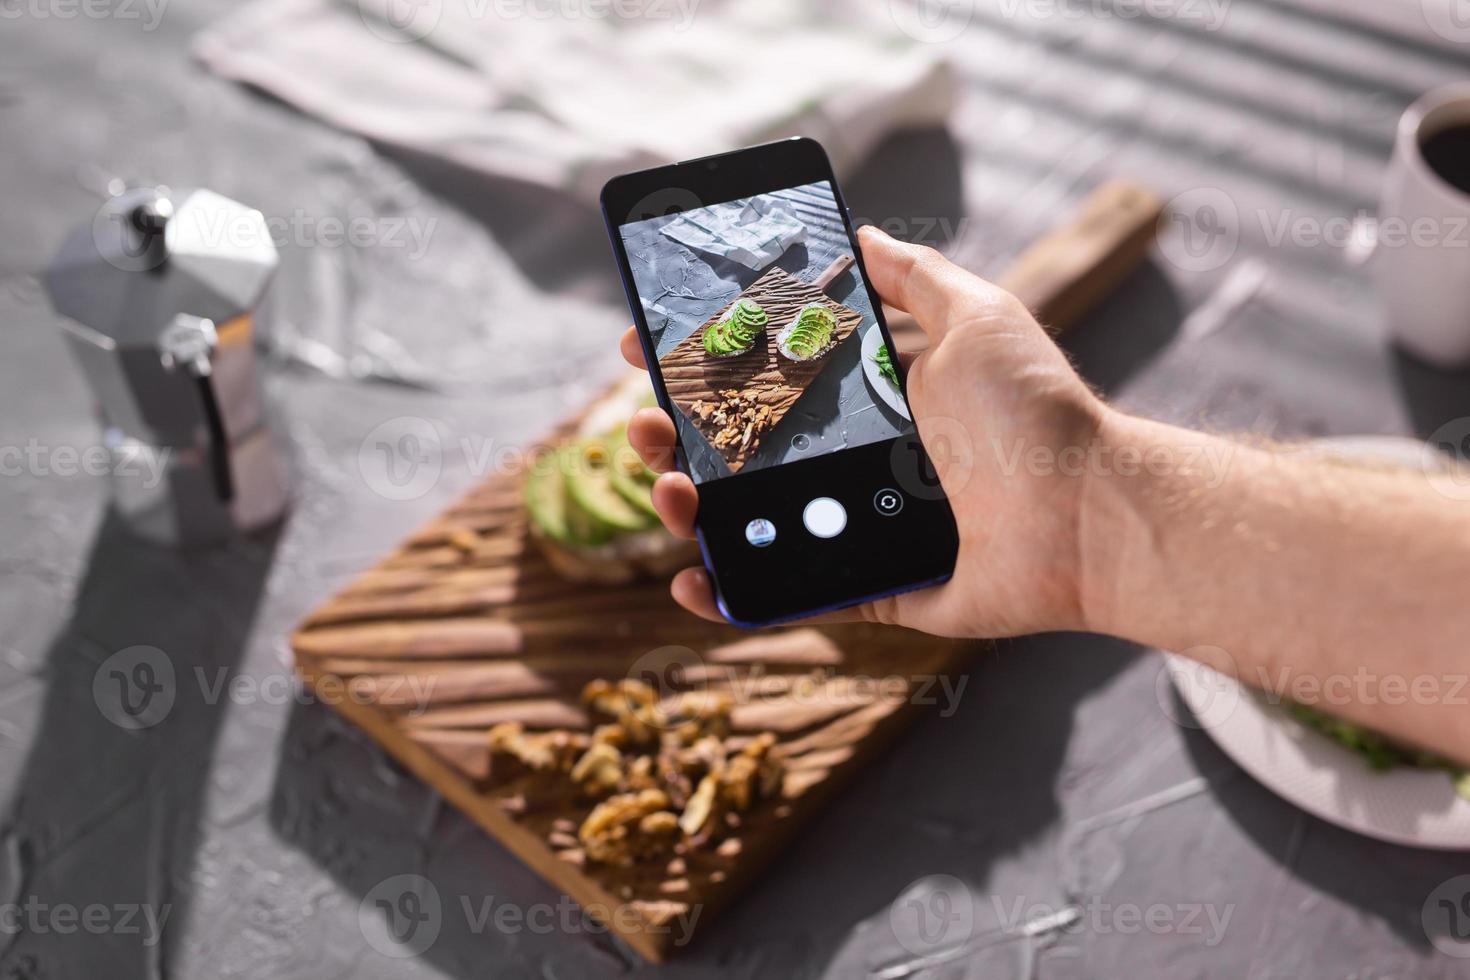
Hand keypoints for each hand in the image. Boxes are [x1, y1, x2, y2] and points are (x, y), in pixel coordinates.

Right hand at [619, 225, 1106, 637]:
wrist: (1085, 511)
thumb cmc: (1036, 413)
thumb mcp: (978, 318)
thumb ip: (917, 276)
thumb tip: (863, 230)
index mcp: (869, 404)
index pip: (764, 381)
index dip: (704, 366)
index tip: (648, 348)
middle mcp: (852, 465)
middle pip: (739, 452)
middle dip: (674, 434)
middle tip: (640, 422)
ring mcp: (851, 529)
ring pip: (746, 523)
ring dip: (686, 508)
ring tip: (663, 485)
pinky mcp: (865, 590)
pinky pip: (786, 595)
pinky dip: (729, 595)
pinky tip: (688, 580)